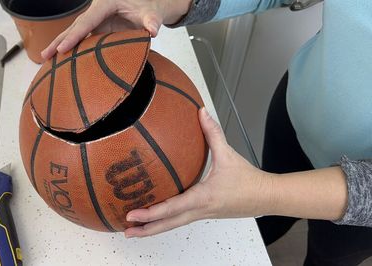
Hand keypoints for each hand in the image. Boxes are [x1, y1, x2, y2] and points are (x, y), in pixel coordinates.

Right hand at [41, 0, 191, 59]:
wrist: (149, 6)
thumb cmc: (148, 7)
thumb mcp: (151, 13)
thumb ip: (152, 20)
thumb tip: (154, 30)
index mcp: (105, 3)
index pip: (87, 21)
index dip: (75, 36)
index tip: (63, 50)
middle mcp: (96, 11)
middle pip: (75, 26)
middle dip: (60, 41)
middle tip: (45, 55)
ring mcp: (96, 20)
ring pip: (75, 32)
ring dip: (61, 45)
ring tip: (46, 59)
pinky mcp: (98, 28)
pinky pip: (83, 39)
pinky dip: (72, 49)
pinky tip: (62, 60)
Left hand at [124, 108, 274, 237]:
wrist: (267, 197)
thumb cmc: (248, 181)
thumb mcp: (229, 154)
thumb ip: (213, 133)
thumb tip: (201, 112)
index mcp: (203, 197)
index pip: (173, 208)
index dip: (151, 213)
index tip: (132, 214)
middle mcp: (200, 210)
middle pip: (168, 224)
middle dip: (145, 229)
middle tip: (125, 230)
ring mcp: (202, 214)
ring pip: (173, 225)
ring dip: (153, 228)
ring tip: (134, 230)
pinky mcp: (204, 214)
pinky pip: (180, 219)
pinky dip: (165, 222)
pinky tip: (157, 218)